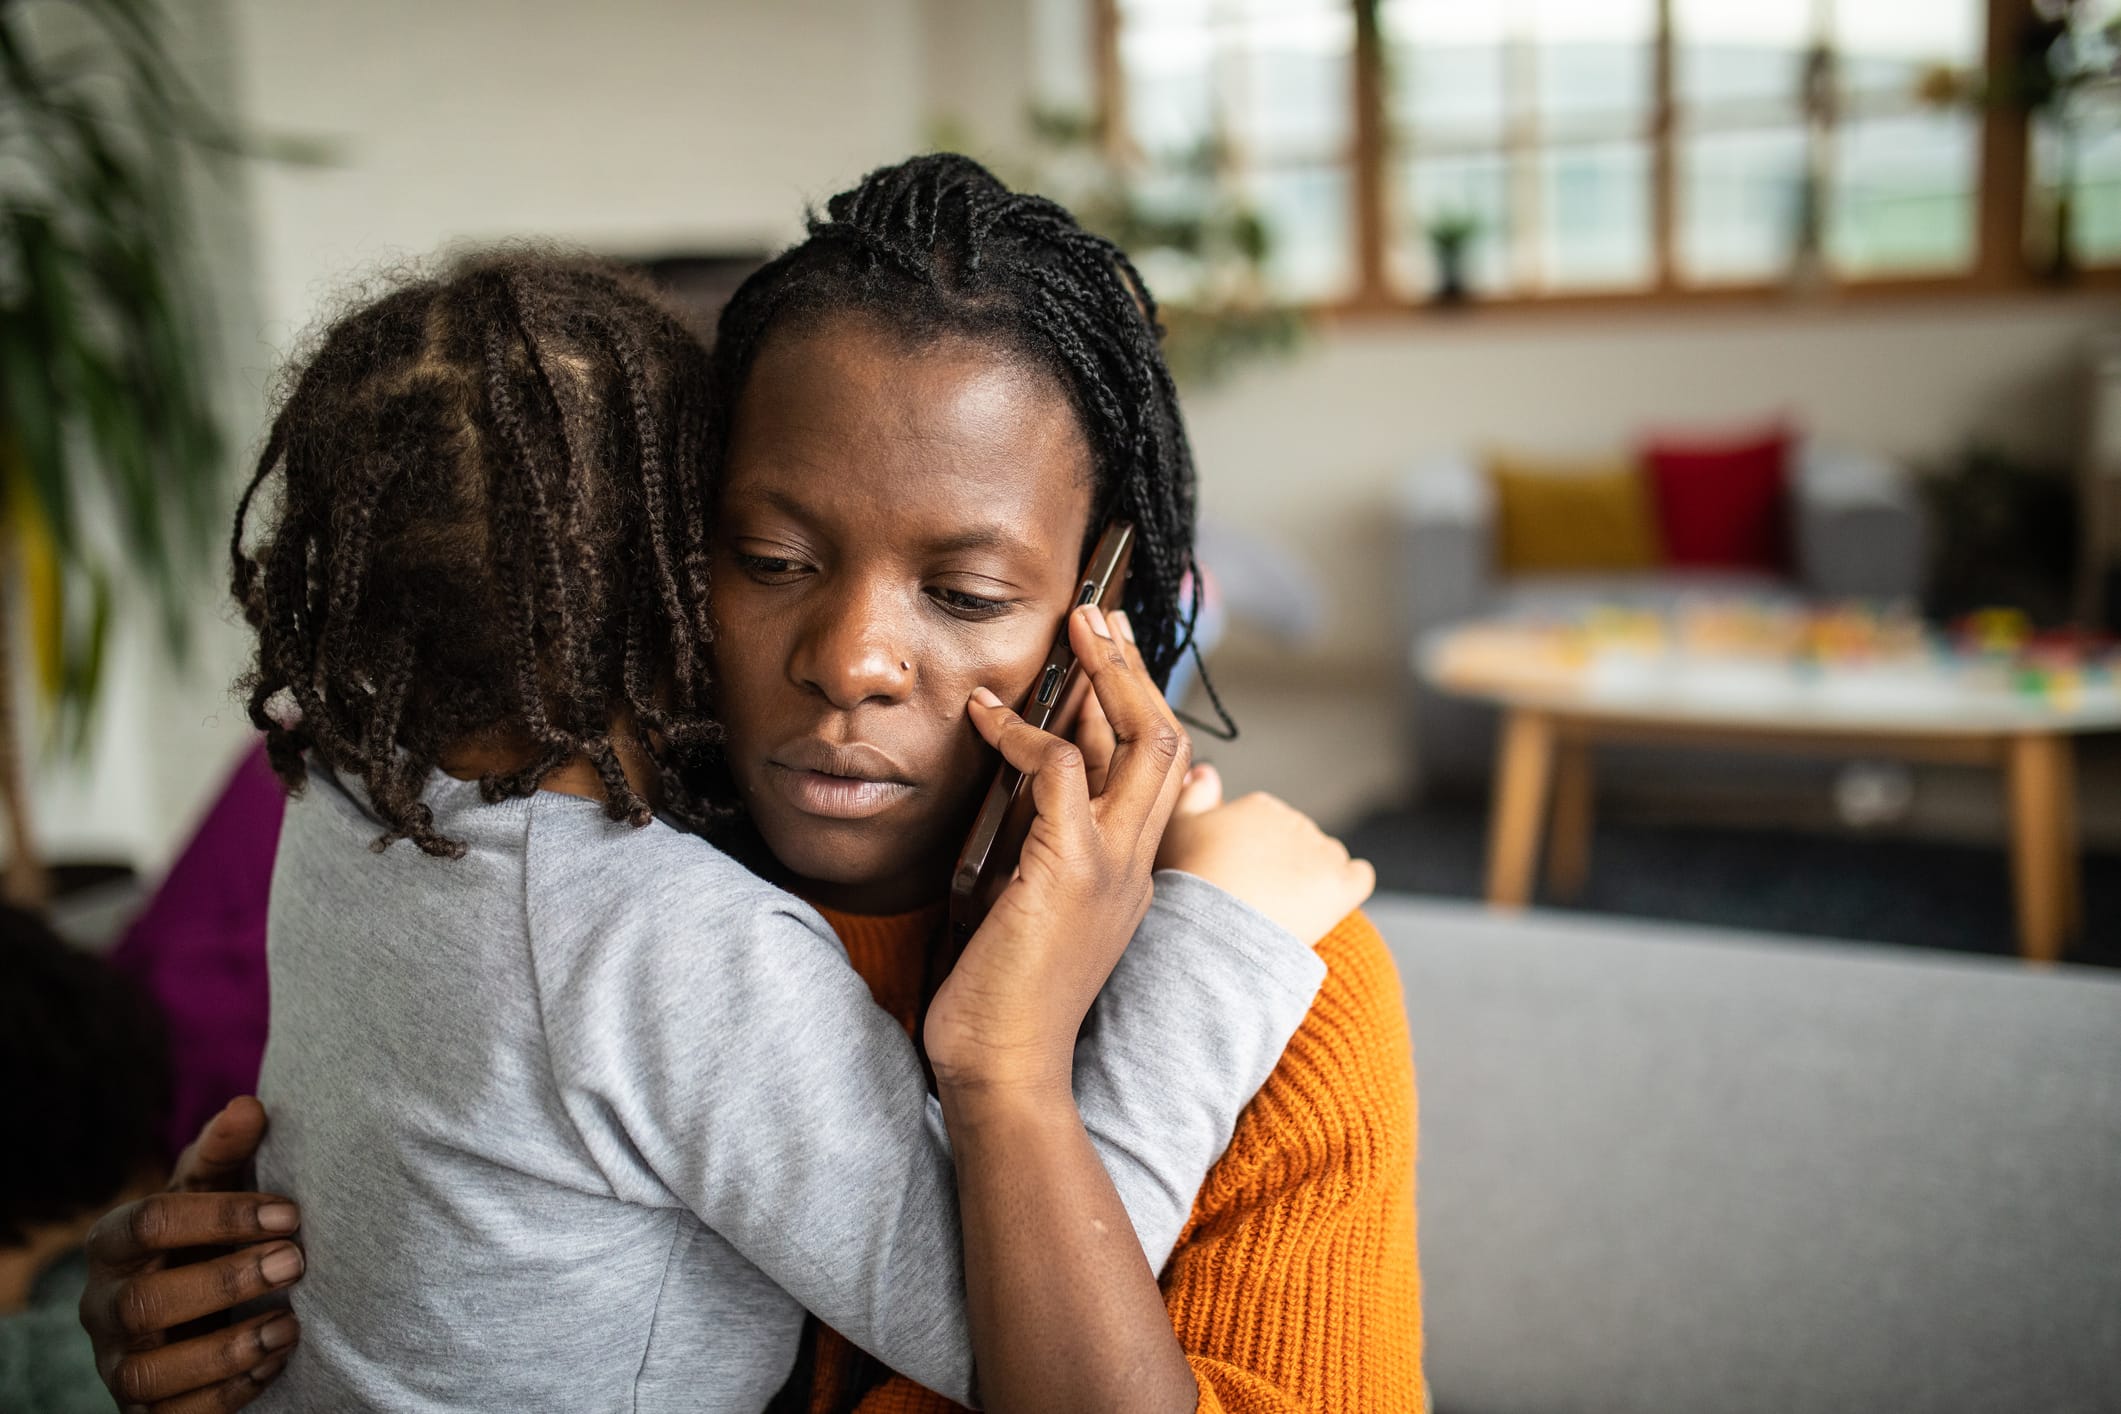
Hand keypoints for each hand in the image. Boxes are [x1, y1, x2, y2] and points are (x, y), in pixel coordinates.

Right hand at [79, 1097, 304, 1412]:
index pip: (148, 1222)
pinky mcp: (145, 1411)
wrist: (194, 1305)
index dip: (220, 1217)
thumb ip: (227, 1152)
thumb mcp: (213, 1190)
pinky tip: (274, 1363)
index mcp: (113, 1242)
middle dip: (226, 1282)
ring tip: (290, 1325)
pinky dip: (225, 1395)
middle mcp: (103, 1307)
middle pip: (144, 1302)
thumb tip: (250, 1107)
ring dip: (226, 1351)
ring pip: (148, 1373)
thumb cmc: (204, 1235)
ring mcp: (119, 1363)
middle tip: (297, 1261)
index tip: (290, 1212)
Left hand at [925, 604, 1190, 1094]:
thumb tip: (1020, 803)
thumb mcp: (1031, 916)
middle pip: (1165, 740)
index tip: (1106, 660)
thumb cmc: (1005, 1006)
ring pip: (1142, 741)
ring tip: (1076, 626)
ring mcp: (1112, 865)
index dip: (1134, 707)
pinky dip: (1024, 731)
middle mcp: (1137, 863)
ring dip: (1107, 674)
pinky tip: (985, 717)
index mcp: (1133, 874)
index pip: (1153, 770)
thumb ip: (1040, 857)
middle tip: (1099, 615)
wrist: (1010, 1074)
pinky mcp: (1071, 869)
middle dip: (1134, 669)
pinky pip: (1060, 769)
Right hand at [1155, 765, 1375, 942]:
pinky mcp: (1342, 885)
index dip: (1251, 849)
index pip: (1266, 821)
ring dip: (1313, 876)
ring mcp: (1322, 852)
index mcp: (1259, 805)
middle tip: (1256, 895)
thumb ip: (1194, 793)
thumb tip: (1208, 770)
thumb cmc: (1189, 879)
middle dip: (1281, 862)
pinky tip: (1327, 903)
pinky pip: (1359, 877)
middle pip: (1296, 840)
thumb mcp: (1176, 827)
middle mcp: (1295, 820)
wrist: (1214, 927)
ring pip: (1326, 858)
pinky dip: (1348, 886)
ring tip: (1285, 906)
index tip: (1235, 872)